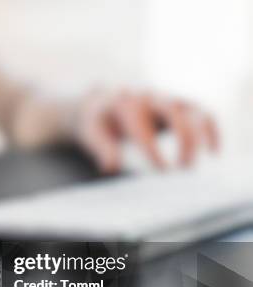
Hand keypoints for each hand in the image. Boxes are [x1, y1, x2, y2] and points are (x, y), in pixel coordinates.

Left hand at [77, 89, 218, 172]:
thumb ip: (103, 148)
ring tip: (189, 166)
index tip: (163, 170)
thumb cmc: (98, 121)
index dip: (155, 148)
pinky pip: (202, 112)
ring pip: (193, 111)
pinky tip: (213, 151)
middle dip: (183, 141)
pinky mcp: (179, 104)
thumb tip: (112, 166)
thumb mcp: (92, 133)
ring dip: (199, 138)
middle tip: (181, 169)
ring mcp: (166, 98)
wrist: (102, 101)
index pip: (144, 125)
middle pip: (175, 113)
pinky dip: (211, 130)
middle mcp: (150, 97)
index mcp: (126, 103)